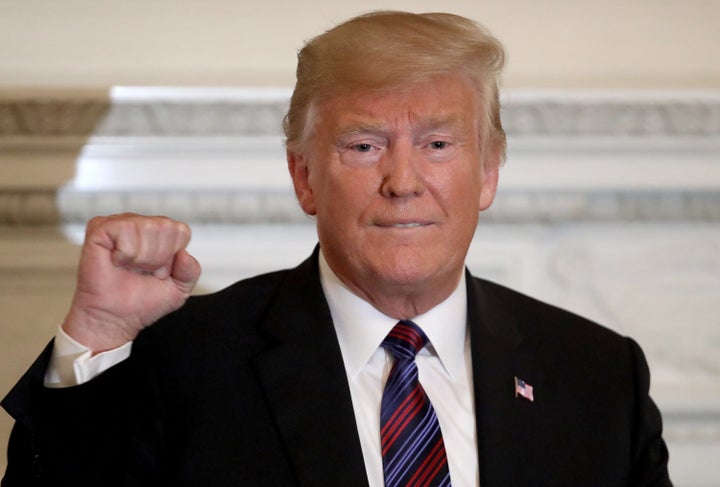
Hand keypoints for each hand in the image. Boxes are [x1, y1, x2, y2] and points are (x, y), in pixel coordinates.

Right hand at [62, 213, 201, 352]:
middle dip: (158, 257)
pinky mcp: (99, 228)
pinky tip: (116, 260)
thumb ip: (191, 271)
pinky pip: (124, 229)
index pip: (181, 231)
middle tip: (142, 270)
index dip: (172, 257)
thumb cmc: (142, 301)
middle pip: (166, 227)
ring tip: (129, 267)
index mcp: (161, 233)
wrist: (114, 317)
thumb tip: (184, 254)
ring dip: (141, 257)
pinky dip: (125, 253)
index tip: (158, 271)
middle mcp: (141, 224)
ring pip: (147, 227)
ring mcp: (120, 223)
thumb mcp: (179, 289)